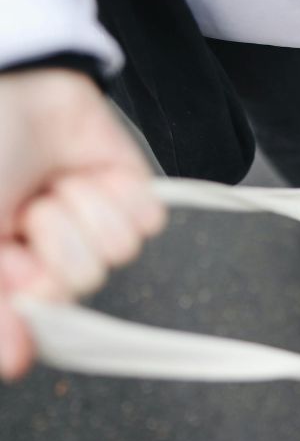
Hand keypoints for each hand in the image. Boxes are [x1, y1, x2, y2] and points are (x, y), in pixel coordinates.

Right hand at [0, 68, 165, 380]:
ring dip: (75, 213)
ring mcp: (90, 221)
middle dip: (50, 246)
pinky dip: (115, 196)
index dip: (29, 301)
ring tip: (48, 187)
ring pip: (114, 255)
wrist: (7, 78)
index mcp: (7, 267)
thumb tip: (14, 363)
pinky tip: (83, 175)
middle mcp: (49, 250)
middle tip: (24, 213)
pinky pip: (145, 222)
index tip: (14, 268)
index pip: (39, 320)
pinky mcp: (130, 192)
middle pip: (79, 287)